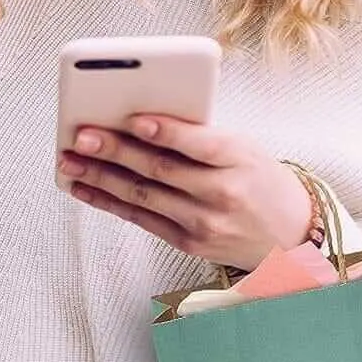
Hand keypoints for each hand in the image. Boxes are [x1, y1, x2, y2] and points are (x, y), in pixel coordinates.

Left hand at [57, 117, 312, 272]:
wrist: (291, 237)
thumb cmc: (262, 181)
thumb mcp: (245, 149)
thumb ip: (201, 138)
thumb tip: (140, 121)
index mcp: (240, 160)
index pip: (199, 144)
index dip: (165, 131)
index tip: (132, 118)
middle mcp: (222, 194)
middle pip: (160, 170)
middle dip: (115, 151)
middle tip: (81, 135)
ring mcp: (204, 224)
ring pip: (143, 195)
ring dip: (100, 176)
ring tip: (70, 160)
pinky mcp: (189, 244)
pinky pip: (142, 219)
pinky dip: (109, 202)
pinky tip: (85, 187)